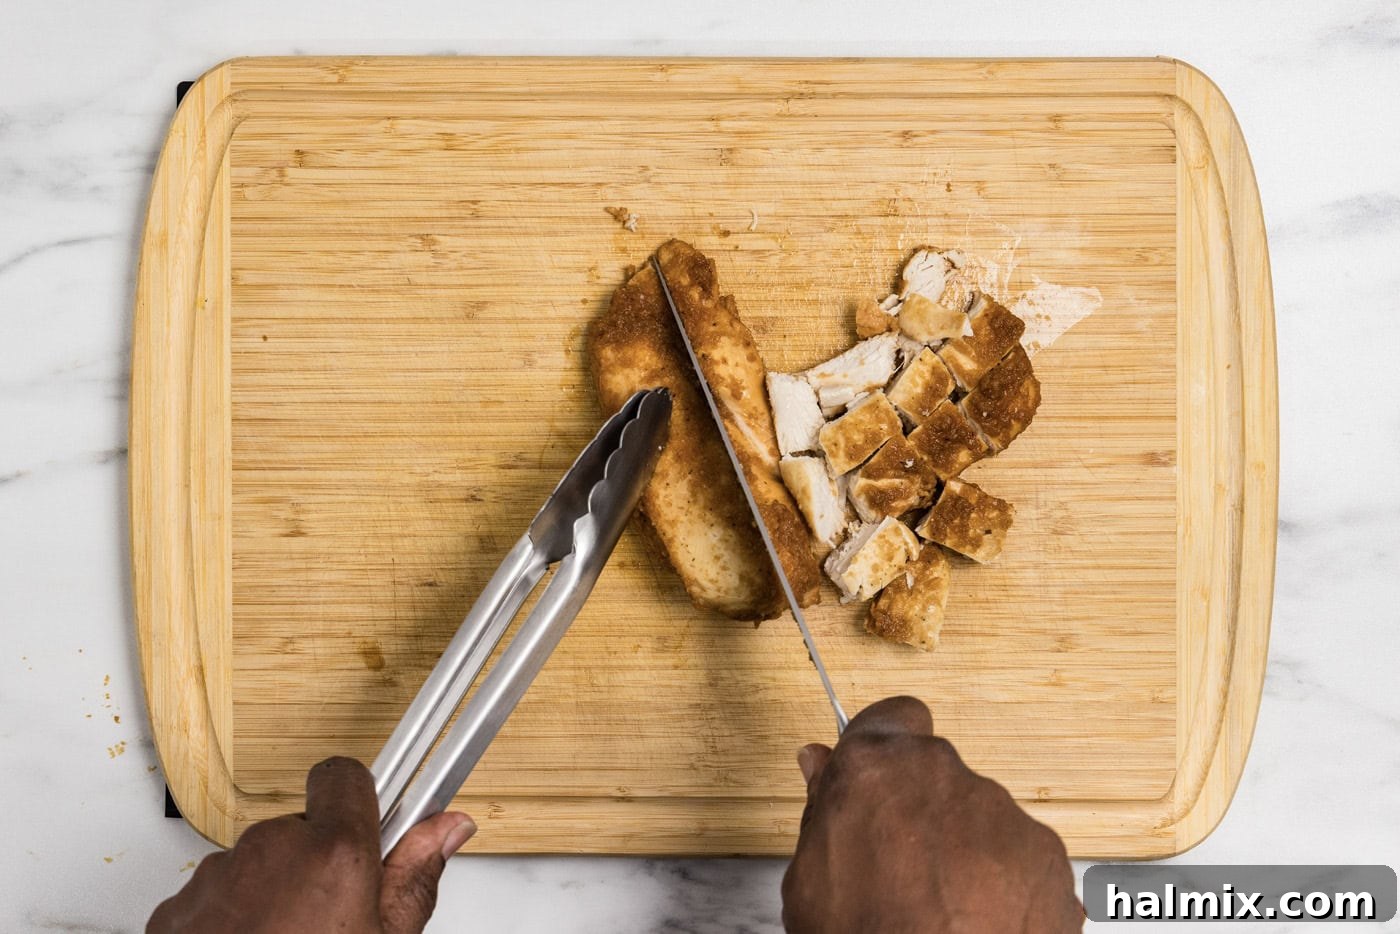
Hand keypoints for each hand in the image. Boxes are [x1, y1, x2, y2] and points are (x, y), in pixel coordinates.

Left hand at [148, 757, 475, 933]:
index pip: (347, 775)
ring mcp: (217, 876)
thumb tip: (449, 827)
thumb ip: (417, 876)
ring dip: (274, 888)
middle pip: (304, 826)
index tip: (374, 817)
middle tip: (332, 913)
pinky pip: (216, 892)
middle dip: (318, 859)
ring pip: (258, 860)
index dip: (360, 797)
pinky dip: (232, 915)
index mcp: (332, 852)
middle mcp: (270, 849)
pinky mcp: (176, 907)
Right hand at [782, 697, 1081, 932]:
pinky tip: (979, 921)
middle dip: (921, 807)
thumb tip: (822, 767)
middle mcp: (946, 777)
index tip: (878, 773)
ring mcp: (1004, 816)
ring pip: (980, 815)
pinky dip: (1005, 884)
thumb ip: (822, 808)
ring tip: (941, 906)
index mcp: (879, 769)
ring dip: (965, 848)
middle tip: (901, 864)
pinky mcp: (1048, 858)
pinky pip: (1020, 856)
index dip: (885, 742)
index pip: (892, 715)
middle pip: (935, 773)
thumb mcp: (810, 880)